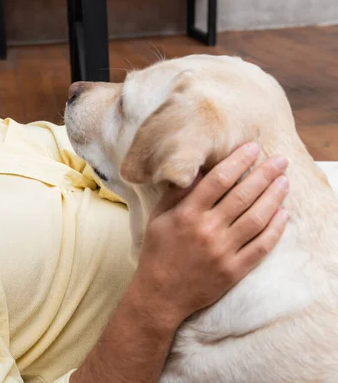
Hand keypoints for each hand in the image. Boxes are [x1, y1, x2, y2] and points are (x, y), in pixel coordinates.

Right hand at [136, 143, 289, 323]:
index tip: (253, 148)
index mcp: (187, 215)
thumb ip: (178, 194)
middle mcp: (207, 230)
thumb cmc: (157, 252)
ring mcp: (223, 251)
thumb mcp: (158, 218)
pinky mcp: (235, 269)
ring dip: (274, 197)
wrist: (160, 294)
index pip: (218, 180)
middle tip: (280, 160)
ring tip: (284, 182)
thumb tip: (198, 171)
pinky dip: (275, 228)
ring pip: (257, 218)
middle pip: (243, 195)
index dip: (238, 161)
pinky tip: (283, 214)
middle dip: (264, 174)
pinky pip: (261, 246)